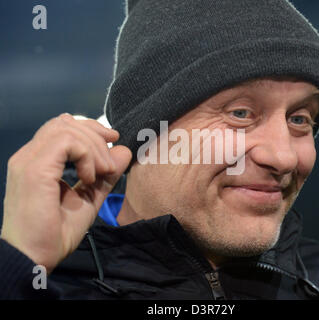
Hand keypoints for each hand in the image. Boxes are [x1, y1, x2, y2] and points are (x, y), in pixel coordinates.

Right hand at [1, 113, 131, 272]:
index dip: (91, 129)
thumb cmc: (56, 232)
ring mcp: (29, 161)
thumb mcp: (88, 198)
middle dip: (96, 135)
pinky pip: (66, 143)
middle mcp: (30, 156)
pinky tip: (90, 177)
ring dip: (93, 148)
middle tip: (109, 162)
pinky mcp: (34, 169)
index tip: (113, 140)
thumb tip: (124, 151)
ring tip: (100, 174)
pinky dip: (86, 156)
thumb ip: (105, 175)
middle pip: (66, 122)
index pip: (63, 127)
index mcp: (39, 161)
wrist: (34, 258)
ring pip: (67, 129)